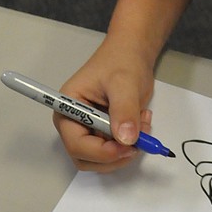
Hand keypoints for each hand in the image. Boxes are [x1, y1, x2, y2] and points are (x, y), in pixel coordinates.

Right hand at [54, 35, 155, 171]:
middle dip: (114, 155)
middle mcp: (74, 123)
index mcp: (67, 108)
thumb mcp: (124, 82)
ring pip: (102, 159)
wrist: (133, 53)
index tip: (127, 147)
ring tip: (144, 125)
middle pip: (86, 157)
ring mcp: (89, 129)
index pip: (76, 144)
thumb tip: (125, 140)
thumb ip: (124, 110)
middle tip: (140, 140)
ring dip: (125, 150)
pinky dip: (132, 143)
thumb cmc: (122, 61)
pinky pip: (116, 149)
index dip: (100, 152)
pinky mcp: (105, 132)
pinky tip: (142, 122)